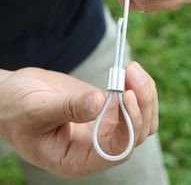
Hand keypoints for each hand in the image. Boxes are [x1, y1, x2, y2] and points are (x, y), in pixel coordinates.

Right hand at [0, 62, 157, 177]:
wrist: (13, 96)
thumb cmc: (15, 109)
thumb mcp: (36, 110)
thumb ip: (68, 108)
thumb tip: (100, 102)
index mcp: (76, 158)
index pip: (116, 150)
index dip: (128, 125)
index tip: (128, 95)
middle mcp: (95, 146)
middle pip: (136, 133)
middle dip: (142, 102)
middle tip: (132, 71)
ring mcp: (102, 126)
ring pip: (139, 117)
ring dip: (144, 92)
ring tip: (132, 67)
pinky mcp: (103, 108)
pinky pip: (131, 102)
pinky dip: (135, 86)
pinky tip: (129, 70)